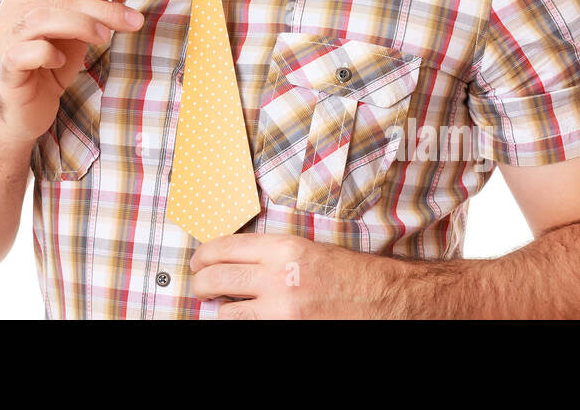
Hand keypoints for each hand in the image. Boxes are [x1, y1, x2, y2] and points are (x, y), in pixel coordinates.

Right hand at [0, 0, 142, 142]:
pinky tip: (61, 62)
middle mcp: (12, 13)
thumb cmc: (49, 70)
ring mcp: (5, 40)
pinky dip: (46, 53)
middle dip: (102, 7)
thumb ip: (95, 8)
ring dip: (80, 24)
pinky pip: (24, 52)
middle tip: (134, 19)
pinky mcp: (5, 69)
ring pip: (41, 19)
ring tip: (105, 38)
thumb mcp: (77, 35)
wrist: (21, 113)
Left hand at [189, 233, 390, 318]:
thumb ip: (266, 253)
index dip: (202, 256)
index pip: (223, 248)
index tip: (197, 262)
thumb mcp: (304, 249)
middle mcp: (278, 277)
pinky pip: (248, 330)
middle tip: (200, 287)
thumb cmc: (346, 273)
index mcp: (282, 248)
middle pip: (216, 278)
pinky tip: (246, 320)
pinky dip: (241, 325)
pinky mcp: (286, 330)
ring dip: (221, 311)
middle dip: (200, 284)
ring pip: (226, 313)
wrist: (382, 300)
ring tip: (225, 308)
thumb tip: (230, 261)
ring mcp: (281, 310)